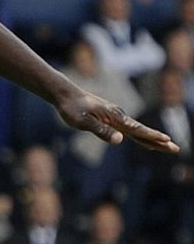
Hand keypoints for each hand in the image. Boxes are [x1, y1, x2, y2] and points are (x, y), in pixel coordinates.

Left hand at [54, 86, 178, 152]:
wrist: (66, 95)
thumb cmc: (73, 109)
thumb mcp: (83, 122)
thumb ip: (101, 131)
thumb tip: (120, 140)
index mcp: (115, 117)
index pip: (138, 129)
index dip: (152, 136)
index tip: (167, 141)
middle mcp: (119, 116)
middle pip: (143, 131)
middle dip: (159, 141)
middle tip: (176, 149)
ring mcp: (116, 117)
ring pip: (138, 131)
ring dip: (153, 139)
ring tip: (167, 146)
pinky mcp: (111, 118)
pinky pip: (130, 129)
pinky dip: (141, 136)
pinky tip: (144, 141)